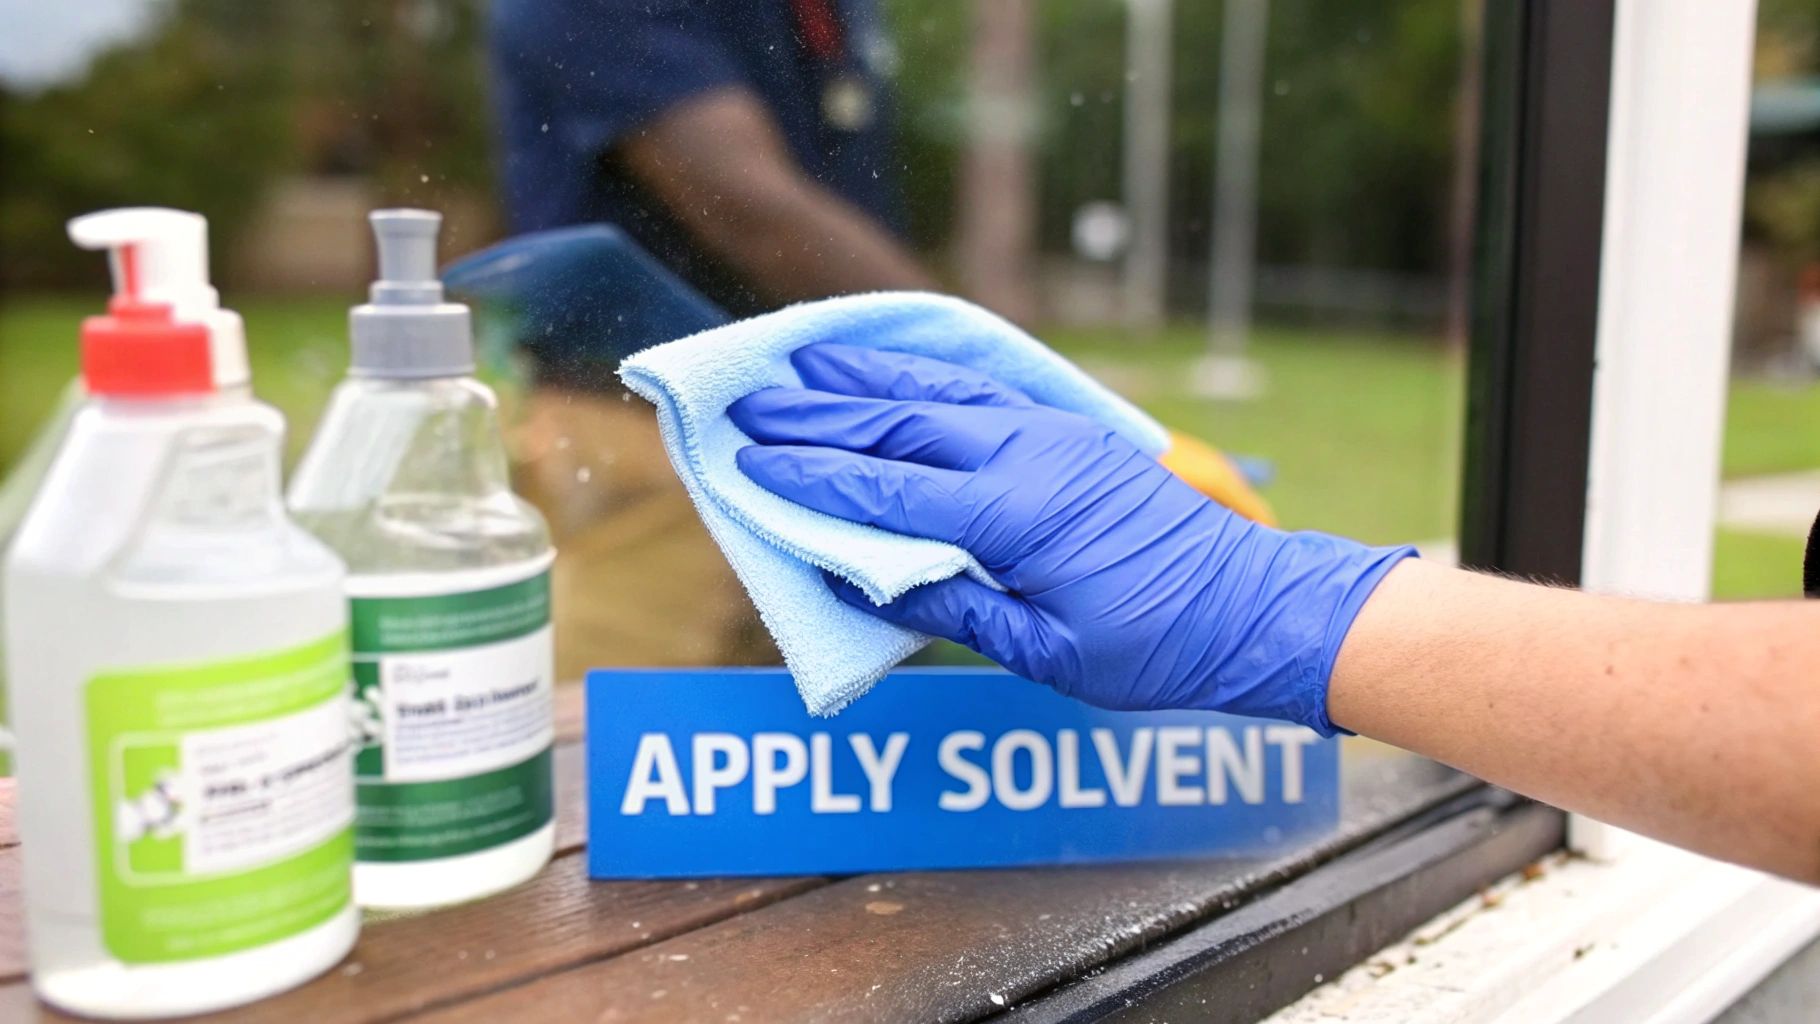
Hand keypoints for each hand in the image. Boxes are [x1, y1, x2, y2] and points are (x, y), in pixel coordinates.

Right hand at [729, 343, 1413, 733]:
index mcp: (1014, 515)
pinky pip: (984, 388)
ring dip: (868, 376)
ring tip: (805, 358)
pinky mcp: (1072, 431)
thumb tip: (865, 577)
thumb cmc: (1154, 648)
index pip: (887, 486)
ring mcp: (1053, 433)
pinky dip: (928, 373)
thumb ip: (953, 607)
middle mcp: (1028, 455)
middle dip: (820, 413)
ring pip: (940, 391)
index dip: (812, 474)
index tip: (748, 461)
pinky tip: (897, 367)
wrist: (1254, 607)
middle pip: (901, 422)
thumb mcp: (1046, 651)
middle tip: (750, 402)